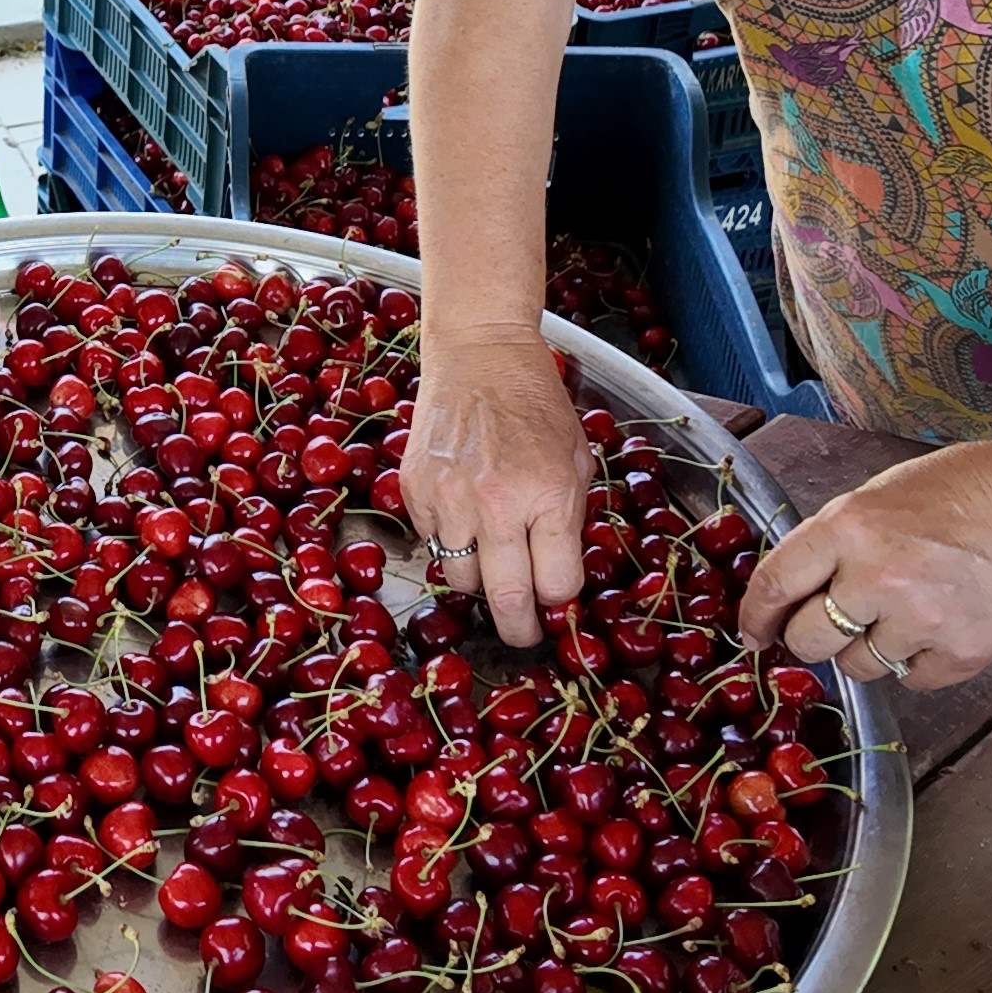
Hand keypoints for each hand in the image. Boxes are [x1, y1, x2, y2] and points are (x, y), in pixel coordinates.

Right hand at [406, 327, 594, 646]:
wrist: (480, 354)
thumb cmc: (537, 405)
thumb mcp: (577, 459)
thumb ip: (570, 522)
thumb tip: (558, 583)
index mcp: (550, 493)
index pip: (556, 584)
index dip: (559, 605)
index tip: (556, 611)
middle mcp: (498, 501)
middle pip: (507, 597)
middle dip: (518, 629)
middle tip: (523, 638)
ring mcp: (450, 496)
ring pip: (461, 580)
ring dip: (479, 582)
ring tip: (491, 564)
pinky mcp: (414, 488)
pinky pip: (431, 544)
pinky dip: (448, 544)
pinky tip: (463, 520)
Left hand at [739, 440, 991, 688]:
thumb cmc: (957, 491)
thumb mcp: (875, 497)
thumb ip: (831, 544)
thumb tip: (789, 593)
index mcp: (847, 527)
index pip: (775, 584)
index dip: (755, 616)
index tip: (753, 632)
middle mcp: (877, 576)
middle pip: (808, 640)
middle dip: (810, 637)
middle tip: (831, 624)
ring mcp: (921, 619)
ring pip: (858, 666)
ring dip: (867, 649)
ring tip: (900, 613)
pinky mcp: (960, 652)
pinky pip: (911, 678)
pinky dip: (916, 661)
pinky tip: (934, 626)